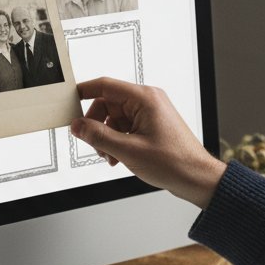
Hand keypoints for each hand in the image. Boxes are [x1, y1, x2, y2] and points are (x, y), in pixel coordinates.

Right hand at [72, 77, 225, 208]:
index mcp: (144, 99)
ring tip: (111, 157)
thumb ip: (98, 136)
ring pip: (113, 119)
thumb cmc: (173, 162)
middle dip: (96, 126)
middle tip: (94, 145)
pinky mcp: (150, 125)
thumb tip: (78, 126)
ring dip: (106, 138)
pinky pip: (124, 127)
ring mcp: (149, 113)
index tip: (68, 102)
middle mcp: (147, 101)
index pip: (105, 86)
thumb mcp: (128, 151)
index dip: (83, 93)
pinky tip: (118, 157)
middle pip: (107, 105)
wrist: (196, 177)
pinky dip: (117, 142)